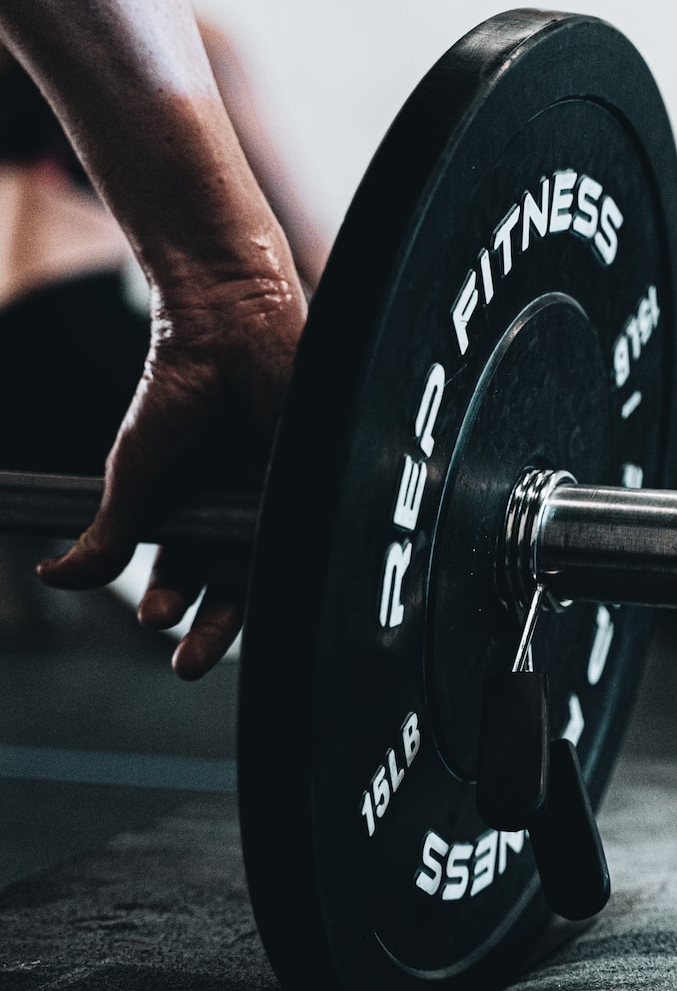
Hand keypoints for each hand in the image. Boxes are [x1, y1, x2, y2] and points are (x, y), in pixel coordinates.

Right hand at [39, 271, 306, 678]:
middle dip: (209, 633)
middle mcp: (238, 521)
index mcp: (193, 524)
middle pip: (231, 595)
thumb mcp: (134, 475)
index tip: (155, 620)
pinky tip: (286, 575)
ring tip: (229, 623)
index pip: (185, 587)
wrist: (224, 329)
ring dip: (250, 604)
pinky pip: (307, 530)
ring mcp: (276, 503)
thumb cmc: (176, 394)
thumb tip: (53, 578)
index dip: (172, 611)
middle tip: (189, 660)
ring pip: (269, 572)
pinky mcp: (309, 483)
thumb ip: (106, 535)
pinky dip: (298, 556)